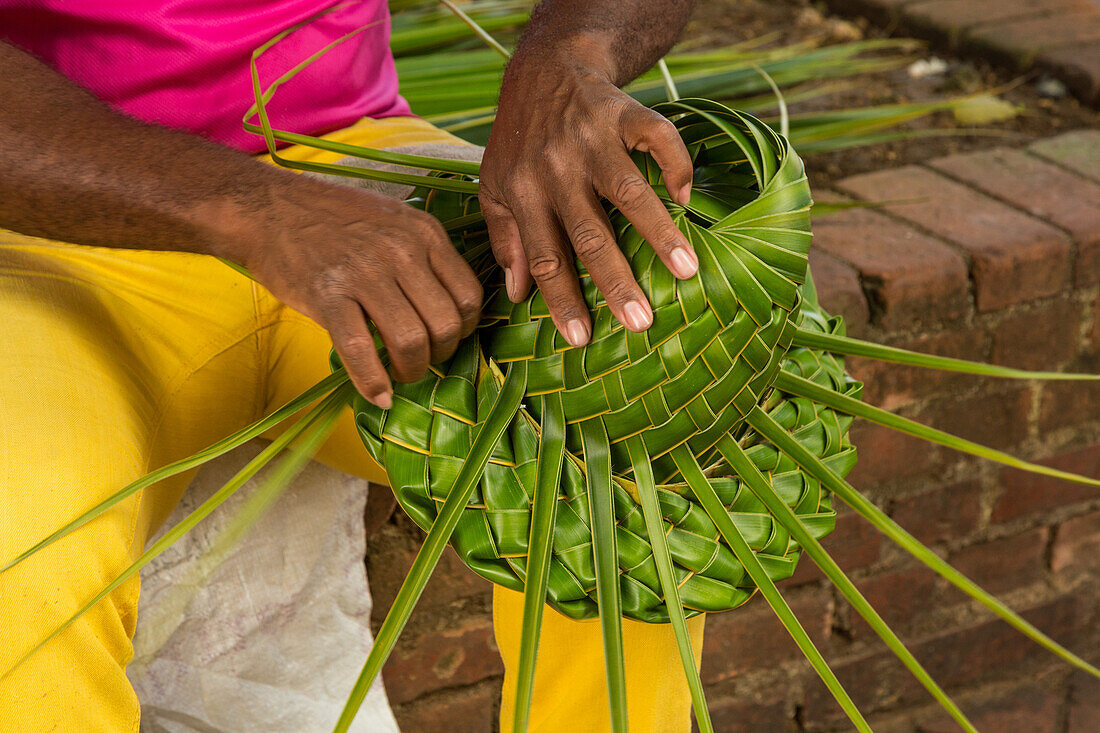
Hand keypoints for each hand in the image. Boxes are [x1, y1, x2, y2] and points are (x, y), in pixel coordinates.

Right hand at [231, 177, 482, 407]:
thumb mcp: (395, 221)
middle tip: (422, 360)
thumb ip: (425, 256)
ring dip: (411, 371)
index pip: (470, 296)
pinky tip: (378, 395)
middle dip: (441, 355)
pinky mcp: (328, 295)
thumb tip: (449, 308)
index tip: (447, 338)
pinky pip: (362, 351)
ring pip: (411, 341)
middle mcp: (401, 251)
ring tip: (399, 373)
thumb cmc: (334, 219)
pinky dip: (373, 382)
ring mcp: (365, 273)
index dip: (465, 329)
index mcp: (425, 233)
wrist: (269, 208)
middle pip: (446, 324)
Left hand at [479, 43, 696, 346]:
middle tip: (641, 323)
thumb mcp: (494, 185)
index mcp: (523, 191)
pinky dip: (676, 167)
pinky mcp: (625, 113)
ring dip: (659, 232)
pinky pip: (658, 139)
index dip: (561, 299)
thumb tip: (516, 295)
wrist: (545, 69)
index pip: (543, 256)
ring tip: (688, 270)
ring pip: (629, 192)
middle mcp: (557, 168)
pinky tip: (685, 200)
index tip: (581, 339)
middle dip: (615, 281)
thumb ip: (504, 237)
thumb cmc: (519, 140)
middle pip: (588, 233)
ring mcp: (592, 139)